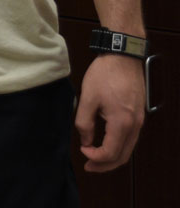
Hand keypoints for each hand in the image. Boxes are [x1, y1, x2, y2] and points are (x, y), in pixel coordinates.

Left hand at [76, 55, 145, 171]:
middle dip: (105, 165)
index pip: (111, 152)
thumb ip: (84, 121)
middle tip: (89, 166)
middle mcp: (135, 125)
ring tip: (95, 157)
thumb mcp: (88, 97)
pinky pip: (130, 138)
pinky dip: (118, 145)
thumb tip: (85, 140)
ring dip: (112, 156)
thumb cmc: (105, 74)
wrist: (123, 56)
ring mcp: (139, 121)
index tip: (82, 151)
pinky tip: (106, 142)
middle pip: (123, 156)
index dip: (95, 157)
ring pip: (128, 149)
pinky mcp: (138, 115)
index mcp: (122, 122)